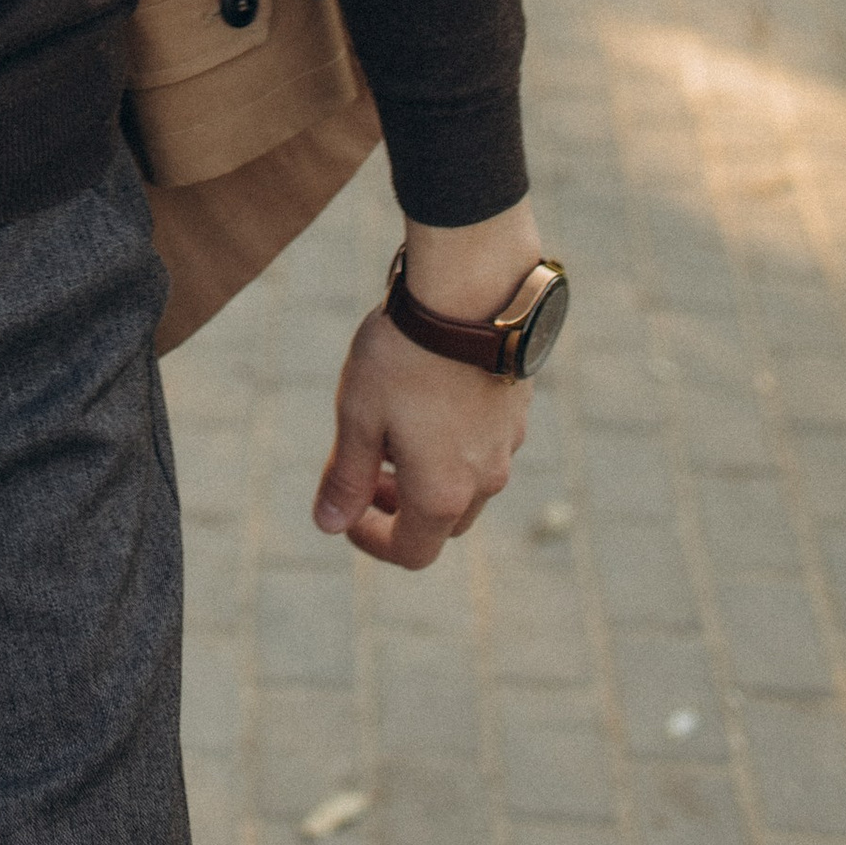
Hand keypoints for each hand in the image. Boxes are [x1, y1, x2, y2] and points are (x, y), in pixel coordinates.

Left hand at [312, 201, 539, 570]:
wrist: (469, 292)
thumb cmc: (404, 356)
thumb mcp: (359, 417)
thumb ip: (346, 478)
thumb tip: (328, 524)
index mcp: (442, 493)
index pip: (411, 552)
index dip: (371, 540)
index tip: (344, 511)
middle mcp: (484, 480)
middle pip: (441, 522)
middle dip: (400, 509)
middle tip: (366, 471)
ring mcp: (507, 445)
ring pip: (467, 484)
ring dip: (427, 475)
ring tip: (391, 428)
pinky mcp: (517, 410)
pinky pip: (483, 446)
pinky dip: (453, 444)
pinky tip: (427, 397)